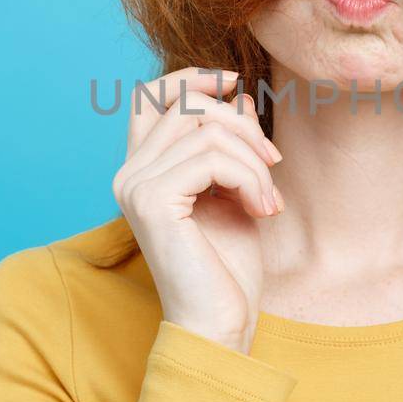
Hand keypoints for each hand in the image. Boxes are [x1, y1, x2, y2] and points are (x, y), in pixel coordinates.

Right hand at [112, 67, 284, 351]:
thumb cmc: (228, 267)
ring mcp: (134, 185)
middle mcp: (129, 173)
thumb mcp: (236, 191)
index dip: (192, 77)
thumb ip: (230, 144)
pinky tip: (262, 209)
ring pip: (205, 129)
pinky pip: (211, 157)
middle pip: (187, 104)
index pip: (151, 96)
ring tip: (269, 200)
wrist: (220, 324)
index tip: (236, 84)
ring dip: (253, 160)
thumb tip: (238, 95)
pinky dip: (249, 177)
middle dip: (243, 125)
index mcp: (143, 169)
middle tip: (273, 164)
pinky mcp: (151, 200)